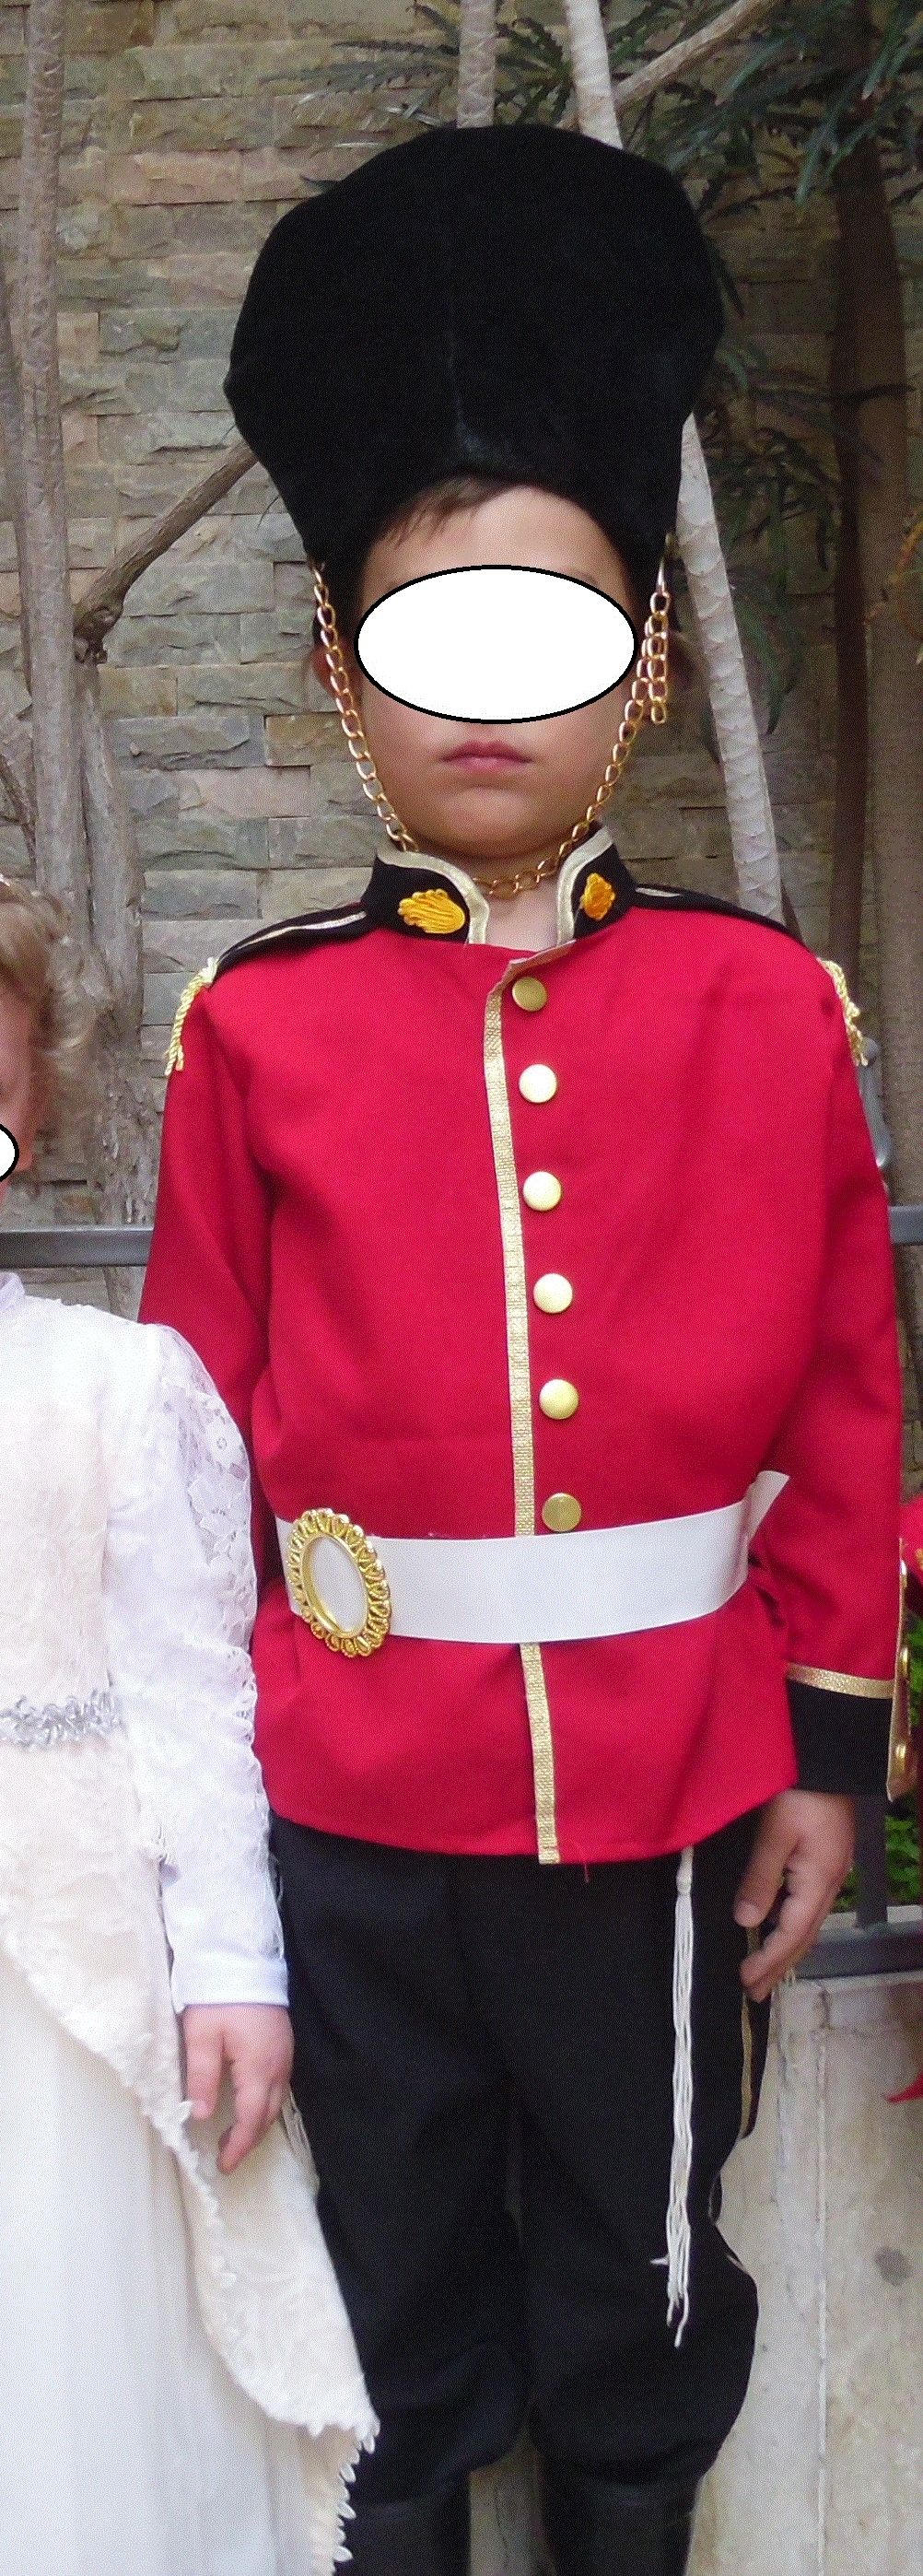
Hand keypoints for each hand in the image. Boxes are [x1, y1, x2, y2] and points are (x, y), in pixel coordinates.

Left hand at [181, 2004, 293, 2174]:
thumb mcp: (201, 2035)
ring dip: (257, 2124)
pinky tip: (248, 2105)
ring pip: (276, 2103)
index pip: (252, 2119)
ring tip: (233, 2136)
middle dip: (249, 2140)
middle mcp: (278, 2066)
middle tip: (225, 2156)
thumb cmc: (219, 1995)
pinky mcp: (284, 2045)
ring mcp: (285, 2055)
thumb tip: (201, 2115)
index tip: (223, 2165)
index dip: (239, 2146)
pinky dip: (264, 2106)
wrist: (244, 1958)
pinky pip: (279, 2087)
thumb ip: (202, 2076)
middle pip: (268, 2115)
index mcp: (258, 2067)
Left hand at [734, 1790, 854, 2003]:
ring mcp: (831, 1873)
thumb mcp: (775, 1834)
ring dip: (787, 1950)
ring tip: (766, 1971)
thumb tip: (746, 1921)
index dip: (769, 1960)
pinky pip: (809, 1908)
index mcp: (817, 1882)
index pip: (791, 1934)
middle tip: (755, 1993)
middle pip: (804, 1936)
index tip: (746, 1981)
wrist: (829, 1761)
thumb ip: (761, 1878)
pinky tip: (781, 1928)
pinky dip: (793, 1928)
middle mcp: (829, 1884)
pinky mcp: (826, 1862)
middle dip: (779, 1966)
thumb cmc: (800, 1794)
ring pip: (808, 1924)